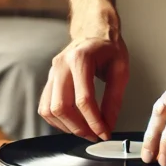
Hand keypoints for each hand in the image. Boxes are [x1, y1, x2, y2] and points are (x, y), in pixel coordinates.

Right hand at [39, 0, 127, 140]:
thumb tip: (108, 125)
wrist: (93, 31)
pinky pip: (45, 107)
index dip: (94, 121)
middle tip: (95, 135)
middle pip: (62, 107)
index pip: (84, 99)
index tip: (104, 133)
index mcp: (80, 59)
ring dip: (67, 127)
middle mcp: (61, 65)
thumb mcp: (121, 70)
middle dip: (79, 127)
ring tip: (85, 130)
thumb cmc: (108, 48)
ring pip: (49, 110)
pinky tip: (73, 123)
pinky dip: (57, 121)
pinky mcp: (48, 80)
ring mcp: (51, 73)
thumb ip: (114, 99)